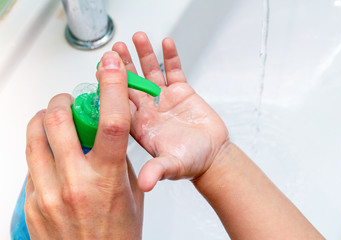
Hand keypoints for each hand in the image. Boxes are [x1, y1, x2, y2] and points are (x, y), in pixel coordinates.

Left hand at [24, 52, 142, 239]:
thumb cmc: (116, 237)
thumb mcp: (131, 196)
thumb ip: (120, 162)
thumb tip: (109, 137)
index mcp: (106, 180)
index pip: (110, 123)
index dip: (111, 89)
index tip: (110, 69)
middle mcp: (74, 184)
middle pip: (58, 121)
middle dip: (62, 101)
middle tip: (68, 101)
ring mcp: (47, 194)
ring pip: (34, 137)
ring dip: (42, 120)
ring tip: (52, 120)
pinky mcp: (31, 203)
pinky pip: (30, 164)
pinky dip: (40, 150)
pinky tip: (50, 156)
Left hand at [112, 32, 228, 190]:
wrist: (212, 156)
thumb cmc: (191, 162)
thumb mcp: (173, 166)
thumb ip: (158, 170)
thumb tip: (145, 184)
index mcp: (140, 125)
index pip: (120, 103)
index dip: (111, 86)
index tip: (103, 69)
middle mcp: (148, 109)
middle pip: (131, 82)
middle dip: (123, 65)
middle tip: (116, 48)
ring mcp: (164, 98)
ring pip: (151, 72)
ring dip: (144, 55)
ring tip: (138, 38)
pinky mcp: (182, 92)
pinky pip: (174, 70)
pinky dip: (170, 57)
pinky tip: (166, 44)